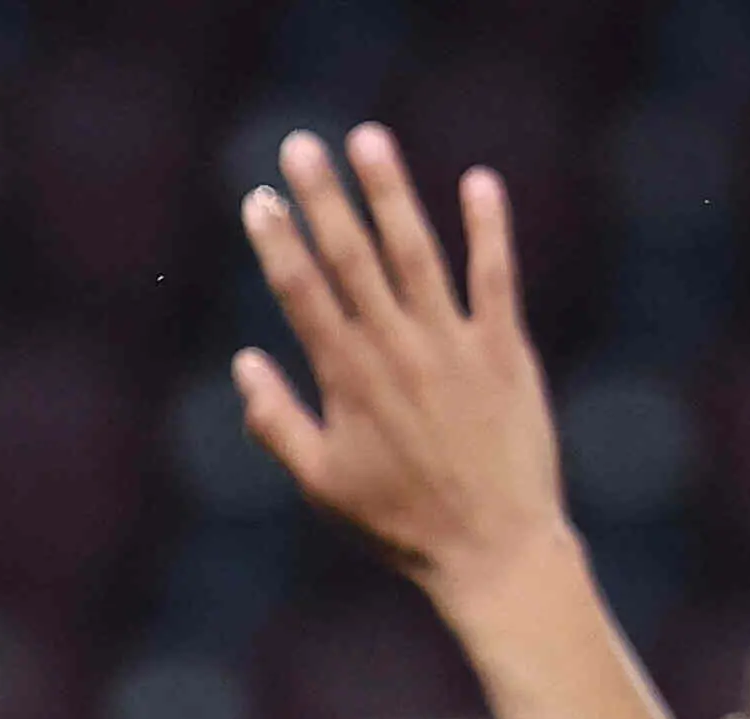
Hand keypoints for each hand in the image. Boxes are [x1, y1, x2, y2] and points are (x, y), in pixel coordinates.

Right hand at [231, 129, 568, 609]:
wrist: (492, 549)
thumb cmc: (399, 524)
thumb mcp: (322, 486)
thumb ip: (279, 423)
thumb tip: (244, 365)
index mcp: (348, 380)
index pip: (303, 294)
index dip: (279, 242)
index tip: (260, 198)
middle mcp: (398, 349)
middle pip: (352, 257)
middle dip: (323, 197)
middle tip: (301, 144)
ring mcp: (454, 344)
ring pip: (417, 252)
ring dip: (391, 192)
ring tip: (369, 139)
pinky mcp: (505, 349)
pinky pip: (495, 276)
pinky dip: (488, 228)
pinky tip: (477, 181)